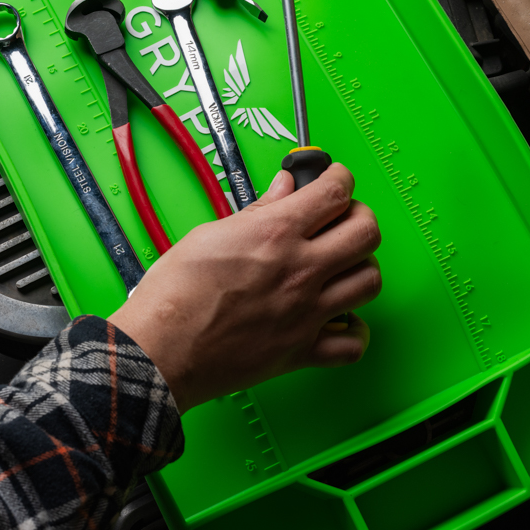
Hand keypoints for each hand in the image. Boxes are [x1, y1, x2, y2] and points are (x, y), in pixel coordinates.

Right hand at [109, 163, 380, 411]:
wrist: (160, 350)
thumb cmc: (174, 295)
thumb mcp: (209, 234)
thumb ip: (257, 210)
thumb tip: (283, 189)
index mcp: (275, 233)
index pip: (334, 192)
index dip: (340, 178)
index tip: (335, 178)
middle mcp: (300, 270)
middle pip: (366, 232)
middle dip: (359, 216)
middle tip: (343, 217)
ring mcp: (306, 312)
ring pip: (369, 281)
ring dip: (361, 266)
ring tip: (342, 264)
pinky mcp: (301, 351)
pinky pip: (353, 343)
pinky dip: (354, 330)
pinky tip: (340, 319)